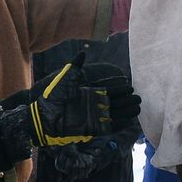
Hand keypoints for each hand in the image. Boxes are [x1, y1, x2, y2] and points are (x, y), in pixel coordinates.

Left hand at [24, 55, 140, 146]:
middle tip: (138, 98)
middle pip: (115, 103)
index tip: (130, 87)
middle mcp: (93, 106)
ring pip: (114, 114)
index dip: (120, 89)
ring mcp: (93, 118)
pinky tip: (128, 121)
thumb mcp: (64, 79)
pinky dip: (119, 125)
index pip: (109, 91)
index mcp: (89, 94)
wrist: (43, 118)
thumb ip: (75, 66)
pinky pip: (108, 127)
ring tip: (137, 109)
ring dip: (126, 112)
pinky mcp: (91, 129)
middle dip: (127, 101)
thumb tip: (82, 52)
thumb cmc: (52, 97)